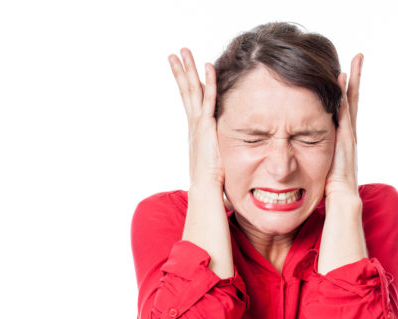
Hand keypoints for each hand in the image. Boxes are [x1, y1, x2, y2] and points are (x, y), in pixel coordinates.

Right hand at [168, 48, 225, 190]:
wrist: (206, 188)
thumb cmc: (212, 178)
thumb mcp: (214, 157)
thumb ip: (217, 148)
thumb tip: (223, 151)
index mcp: (195, 130)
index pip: (190, 101)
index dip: (186, 84)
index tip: (182, 69)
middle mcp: (194, 123)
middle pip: (185, 91)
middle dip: (180, 71)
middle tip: (175, 54)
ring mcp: (198, 123)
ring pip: (192, 90)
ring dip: (187, 69)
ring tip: (182, 51)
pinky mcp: (206, 126)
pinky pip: (209, 99)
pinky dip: (209, 81)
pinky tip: (208, 66)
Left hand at [324, 54, 363, 199]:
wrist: (341, 205)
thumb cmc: (329, 192)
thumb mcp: (319, 171)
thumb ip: (314, 159)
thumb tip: (296, 154)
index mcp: (341, 141)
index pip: (344, 110)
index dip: (345, 92)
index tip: (343, 73)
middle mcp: (348, 136)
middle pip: (352, 101)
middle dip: (354, 80)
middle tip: (358, 57)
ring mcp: (348, 138)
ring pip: (351, 104)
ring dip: (351, 84)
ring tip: (355, 62)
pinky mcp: (345, 143)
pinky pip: (344, 117)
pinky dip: (344, 101)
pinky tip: (342, 84)